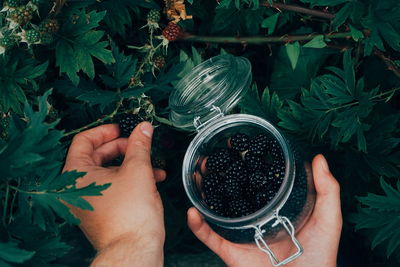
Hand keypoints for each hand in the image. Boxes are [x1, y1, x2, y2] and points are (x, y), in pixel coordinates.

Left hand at [63, 123, 165, 266]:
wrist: (135, 249)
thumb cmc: (130, 215)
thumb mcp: (138, 169)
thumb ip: (140, 144)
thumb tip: (143, 128)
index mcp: (76, 175)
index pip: (85, 140)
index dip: (106, 131)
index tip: (123, 128)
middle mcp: (75, 189)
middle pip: (97, 156)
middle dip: (124, 148)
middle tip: (139, 144)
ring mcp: (86, 202)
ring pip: (108, 172)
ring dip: (131, 165)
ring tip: (152, 164)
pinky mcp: (98, 212)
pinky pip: (111, 187)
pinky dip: (129, 180)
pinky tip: (152, 179)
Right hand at [187, 154, 341, 266]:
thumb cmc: (320, 256)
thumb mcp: (328, 219)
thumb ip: (328, 191)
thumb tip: (319, 159)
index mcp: (274, 207)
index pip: (257, 179)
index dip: (247, 161)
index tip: (240, 144)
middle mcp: (255, 217)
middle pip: (233, 190)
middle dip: (220, 172)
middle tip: (213, 154)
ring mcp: (241, 233)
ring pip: (217, 209)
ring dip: (204, 191)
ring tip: (197, 174)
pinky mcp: (231, 250)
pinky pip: (210, 237)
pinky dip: (198, 226)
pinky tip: (193, 211)